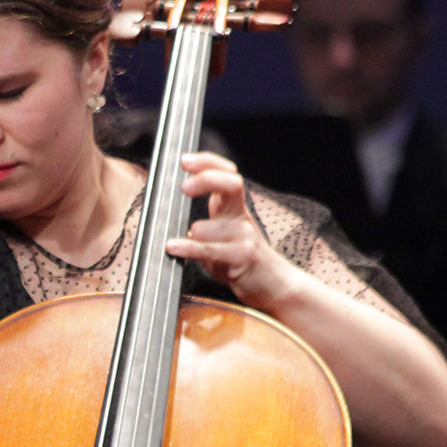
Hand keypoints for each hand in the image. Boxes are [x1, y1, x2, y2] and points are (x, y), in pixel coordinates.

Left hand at [164, 151, 299, 309]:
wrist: (275, 286)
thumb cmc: (242, 263)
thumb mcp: (221, 239)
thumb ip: (202, 228)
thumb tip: (171, 221)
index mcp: (234, 209)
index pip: (226, 175)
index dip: (208, 163)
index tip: (185, 161)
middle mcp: (241, 217)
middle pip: (231, 183)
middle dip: (206, 179)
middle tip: (185, 187)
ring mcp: (245, 236)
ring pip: (217, 224)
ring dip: (196, 229)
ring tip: (174, 241)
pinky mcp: (244, 257)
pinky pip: (212, 250)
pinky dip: (189, 247)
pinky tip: (173, 247)